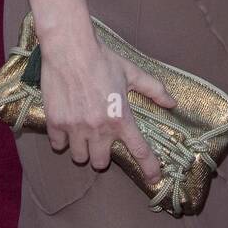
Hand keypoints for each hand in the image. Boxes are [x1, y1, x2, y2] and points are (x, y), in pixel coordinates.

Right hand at [40, 30, 176, 178]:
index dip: (148, 168)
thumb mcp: (132, 72)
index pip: (139, 151)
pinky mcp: (55, 123)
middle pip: (100, 163)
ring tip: (83, 133)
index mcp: (120, 117)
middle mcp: (98, 128)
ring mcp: (75, 127)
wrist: (70, 48)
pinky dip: (63, 139)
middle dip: (102, 154)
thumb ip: (154, 89)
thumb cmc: (102, 59)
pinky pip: (58, 145)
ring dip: (83, 149)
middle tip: (102, 139)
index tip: (153, 179)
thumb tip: (172, 103)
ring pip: (79, 157)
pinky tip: (67, 125)